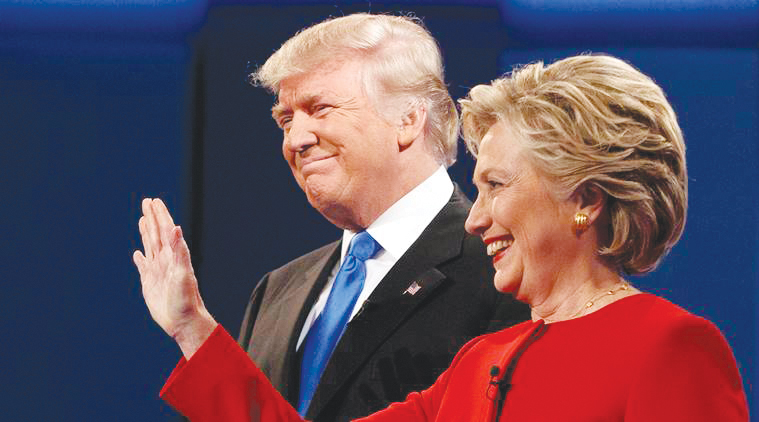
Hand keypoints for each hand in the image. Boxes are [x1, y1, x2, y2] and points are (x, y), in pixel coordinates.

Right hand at [133, 198, 215, 357]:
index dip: (160, 215)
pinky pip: (144, 267)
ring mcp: (158, 271)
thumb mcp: (182, 273)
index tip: (154, 201)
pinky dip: (141, 258)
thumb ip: (179, 251)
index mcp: (173, 256)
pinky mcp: (150, 284)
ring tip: (143, 219)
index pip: (165, 229)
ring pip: (151, 246)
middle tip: (147, 202)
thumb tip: (176, 228)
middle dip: (152, 217)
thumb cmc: (185, 299)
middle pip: (157, 234)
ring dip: (146, 232)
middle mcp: (166, 261)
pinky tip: (138, 254)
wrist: (184, 321)